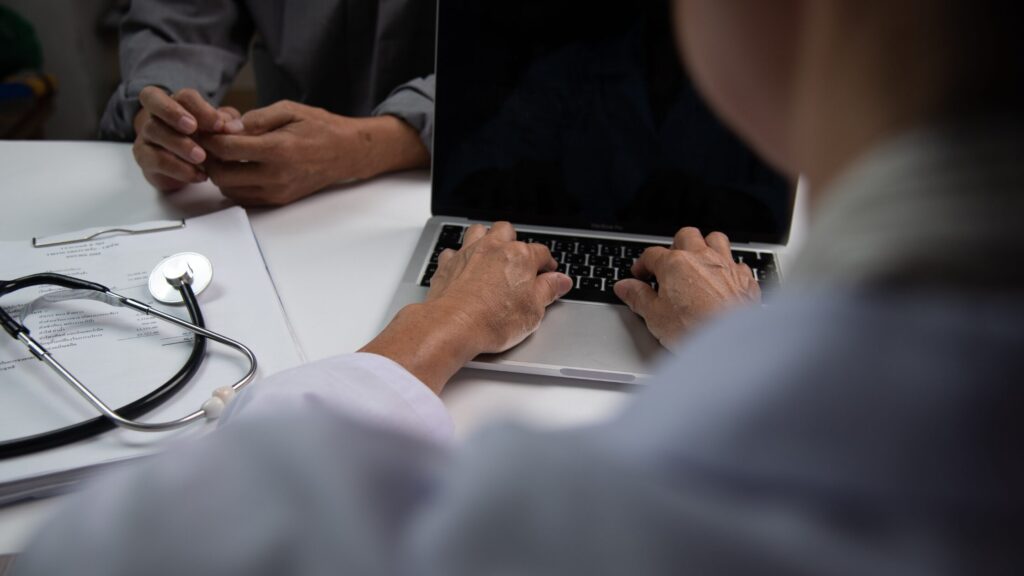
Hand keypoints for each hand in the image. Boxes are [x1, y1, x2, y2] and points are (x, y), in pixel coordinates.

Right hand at [132, 87, 242, 191]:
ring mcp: (147, 134)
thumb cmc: (205, 140)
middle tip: (193, 128)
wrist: (185, 167)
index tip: (219, 125)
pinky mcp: (144, 157)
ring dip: (179, 144)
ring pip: (154, 130)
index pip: (184, 95)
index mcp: (178, 102)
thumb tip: (235, 127)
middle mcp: (157, 113)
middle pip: (154, 101)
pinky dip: (178, 168)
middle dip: (173, 112)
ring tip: (201, 157)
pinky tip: (199, 175)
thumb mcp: (220, 131)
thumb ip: (227, 124)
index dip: (200, 107)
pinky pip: (155, 159)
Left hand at [200, 100, 428, 205]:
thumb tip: (228, 127)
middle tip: (212, 144)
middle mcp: (276, 176)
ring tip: (226, 156)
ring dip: (221, 173)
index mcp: (279, 149)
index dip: (211, 139)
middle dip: (210, 159)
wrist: (346, 153)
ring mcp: (277, 192)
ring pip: (229, 190)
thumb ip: (257, 118)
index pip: (228, 149)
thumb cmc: (320, 127)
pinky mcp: (279, 200)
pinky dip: (234, 185)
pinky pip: (244, 198)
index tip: (208, 129)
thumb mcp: (289, 110)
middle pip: (222, 175)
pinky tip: (240, 168)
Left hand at [360, 222, 572, 392]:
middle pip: (507, 231)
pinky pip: (453, 251)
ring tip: (490, 254)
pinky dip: (459, 257)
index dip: (547, 265)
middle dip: (514, 242)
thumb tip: (560, 281)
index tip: (548, 274)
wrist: (452, 326)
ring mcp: (468, 253)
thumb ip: (548, 291)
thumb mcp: (533, 311)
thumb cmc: (492, 320)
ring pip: (478, 231)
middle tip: (518, 261)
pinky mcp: (447, 264)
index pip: (541, 253)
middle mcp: (493, 248)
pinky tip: (463, 268)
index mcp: (520, 257)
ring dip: (486, 239)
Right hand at [613, 227, 759, 346]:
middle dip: (675, 245)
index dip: (642, 264)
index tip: (639, 275)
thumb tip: (624, 287)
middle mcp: (701, 258)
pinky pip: (737, 263)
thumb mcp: (654, 316)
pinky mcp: (744, 279)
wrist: (731, 342)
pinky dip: (729, 268)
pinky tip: (724, 279)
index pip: (651, 255)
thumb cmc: (695, 329)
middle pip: (686, 236)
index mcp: (675, 264)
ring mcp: (725, 265)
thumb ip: (638, 297)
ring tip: (698, 261)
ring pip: (715, 239)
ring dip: (705, 246)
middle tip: (669, 263)